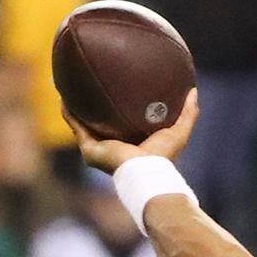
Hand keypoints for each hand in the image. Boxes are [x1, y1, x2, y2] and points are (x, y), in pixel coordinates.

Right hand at [69, 88, 199, 174]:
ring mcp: (99, 149)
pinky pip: (75, 127)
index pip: (123, 123)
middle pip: (100, 122)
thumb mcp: (179, 131)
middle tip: (90, 83)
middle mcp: (113, 146)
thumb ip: (188, 112)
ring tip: (69, 86)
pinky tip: (62, 96)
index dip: (119, 107)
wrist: (146, 173)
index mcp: (132, 143)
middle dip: (94, 106)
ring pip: (83, 124)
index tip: (117, 89)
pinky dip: (68, 112)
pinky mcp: (89, 150)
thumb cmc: (164, 157)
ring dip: (75, 107)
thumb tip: (194, 90)